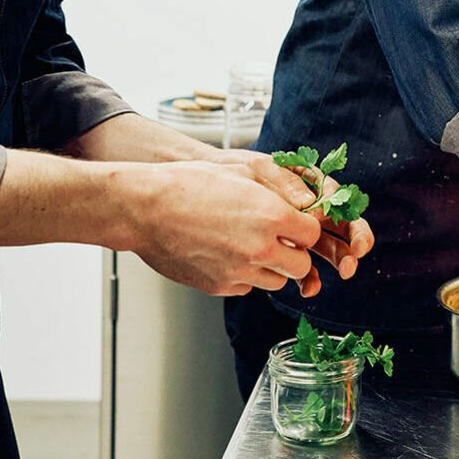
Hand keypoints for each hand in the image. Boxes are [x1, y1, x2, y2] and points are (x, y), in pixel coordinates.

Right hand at [123, 159, 324, 295]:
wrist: (145, 208)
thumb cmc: (190, 183)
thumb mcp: (242, 171)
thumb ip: (282, 189)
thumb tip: (307, 204)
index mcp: (271, 216)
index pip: (313, 235)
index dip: (304, 228)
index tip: (293, 223)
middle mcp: (259, 248)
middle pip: (300, 265)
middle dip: (293, 252)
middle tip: (276, 238)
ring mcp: (239, 272)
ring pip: (276, 280)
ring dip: (270, 266)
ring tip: (247, 243)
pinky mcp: (219, 286)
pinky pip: (247, 287)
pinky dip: (244, 276)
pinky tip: (226, 253)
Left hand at [239, 156, 375, 298]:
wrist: (200, 192)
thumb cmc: (230, 172)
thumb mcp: (257, 169)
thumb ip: (285, 184)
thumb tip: (311, 203)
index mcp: (307, 184)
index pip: (336, 195)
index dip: (340, 207)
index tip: (327, 218)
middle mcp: (309, 209)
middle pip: (342, 223)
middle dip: (354, 238)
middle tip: (356, 251)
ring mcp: (297, 232)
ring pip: (328, 247)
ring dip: (340, 259)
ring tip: (345, 271)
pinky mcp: (284, 252)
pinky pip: (303, 266)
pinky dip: (309, 279)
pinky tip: (308, 288)